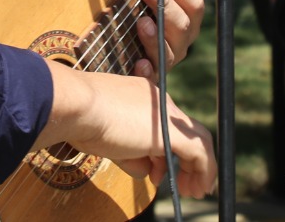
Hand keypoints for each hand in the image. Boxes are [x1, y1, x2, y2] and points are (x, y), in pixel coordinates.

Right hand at [44, 64, 215, 197]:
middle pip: (180, 133)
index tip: (155, 169)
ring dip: (198, 169)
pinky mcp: (172, 131)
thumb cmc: (83, 119)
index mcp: (142, 94)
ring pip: (196, 141)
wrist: (79, 105)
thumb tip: (144, 166)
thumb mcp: (108, 134)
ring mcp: (166, 113)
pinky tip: (199, 188)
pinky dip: (205, 172)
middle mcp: (158, 99)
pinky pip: (200, 153)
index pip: (161, 123)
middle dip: (184, 161)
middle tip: (181, 184)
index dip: (162, 151)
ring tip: (192, 191)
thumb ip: (129, 147)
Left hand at [136, 0, 204, 77]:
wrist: (116, 37)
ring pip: (172, 49)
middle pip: (186, 24)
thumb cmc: (137, 3)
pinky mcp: (152, 73)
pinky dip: (148, 68)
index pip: (194, 1)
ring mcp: (168, 56)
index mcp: (184, 12)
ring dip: (157, 34)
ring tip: (141, 21)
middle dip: (167, 4)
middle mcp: (181, 36)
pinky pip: (155, 75)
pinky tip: (138, 61)